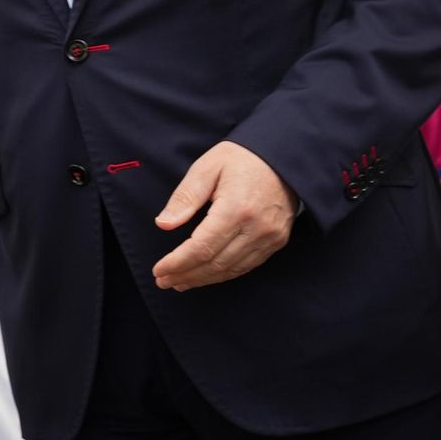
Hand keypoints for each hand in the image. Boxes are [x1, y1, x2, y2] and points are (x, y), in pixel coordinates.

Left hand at [152, 140, 295, 290]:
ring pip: (231, 269)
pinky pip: (247, 265)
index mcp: (236, 208)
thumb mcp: (206, 168)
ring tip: (178, 282)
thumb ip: (185, 198)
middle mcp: (256, 228)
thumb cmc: (239, 158)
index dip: (178, 262)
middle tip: (162, 281)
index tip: (158, 270)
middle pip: (216, 263)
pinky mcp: (277, 241)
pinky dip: (223, 274)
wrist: (282, 157)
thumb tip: (163, 224)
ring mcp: (270, 237)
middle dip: (186, 274)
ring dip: (203, 279)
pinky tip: (205, 275)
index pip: (202, 247)